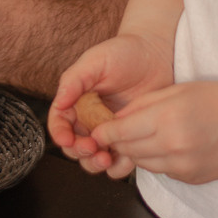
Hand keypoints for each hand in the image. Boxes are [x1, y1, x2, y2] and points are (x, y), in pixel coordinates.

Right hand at [48, 31, 173, 178]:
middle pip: (75, 146)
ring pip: (94, 158)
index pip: (60, 123)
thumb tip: (60, 102)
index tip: (67, 139)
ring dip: (95, 163)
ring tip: (106, 158)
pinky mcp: (129, 138)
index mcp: (77, 102)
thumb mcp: (96, 60)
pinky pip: (120, 161)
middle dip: (79, 152)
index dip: (60, 134)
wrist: (157, 55)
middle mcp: (90, 119)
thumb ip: (75, 79)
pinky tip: (126, 157)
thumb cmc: (124, 52)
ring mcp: (109, 131)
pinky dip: (119, 166)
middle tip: (92, 148)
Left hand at [95, 79, 217, 183]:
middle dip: (117, 142)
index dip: (104, 132)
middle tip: (115, 133)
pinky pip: (162, 171)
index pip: (120, 132)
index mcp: (167, 118)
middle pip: (128, 150)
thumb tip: (117, 119)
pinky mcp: (190, 178)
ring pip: (143, 164)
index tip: (98, 130)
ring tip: (142, 137)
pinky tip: (167, 146)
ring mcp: (182, 166)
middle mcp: (172, 145)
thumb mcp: (180, 90)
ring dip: (136, 152)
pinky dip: (157, 160)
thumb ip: (145, 103)